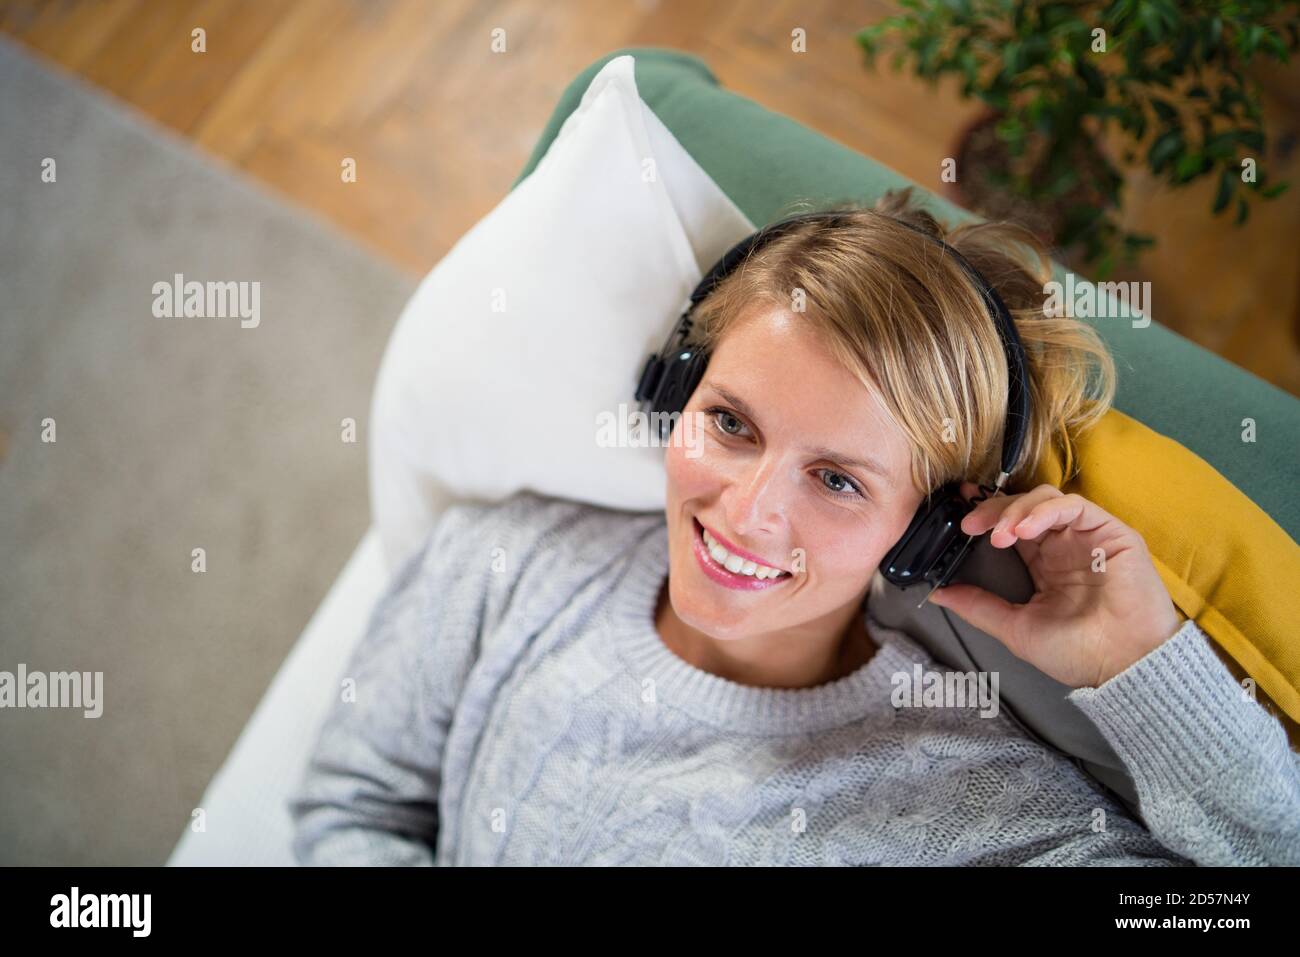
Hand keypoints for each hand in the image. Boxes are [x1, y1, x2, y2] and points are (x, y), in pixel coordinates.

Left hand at [927, 482, 1185, 688]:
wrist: (1123, 667)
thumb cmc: (1078, 652)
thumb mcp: (1016, 628)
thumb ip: (979, 607)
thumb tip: (939, 593)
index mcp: (1042, 562)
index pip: (1009, 524)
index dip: (984, 516)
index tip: (958, 519)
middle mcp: (1063, 544)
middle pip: (1022, 505)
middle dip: (993, 510)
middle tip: (970, 525)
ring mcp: (1087, 535)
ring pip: (1046, 499)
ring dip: (1016, 511)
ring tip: (1000, 535)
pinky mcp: (1112, 533)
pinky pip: (1076, 507)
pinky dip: (1045, 512)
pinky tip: (1026, 530)